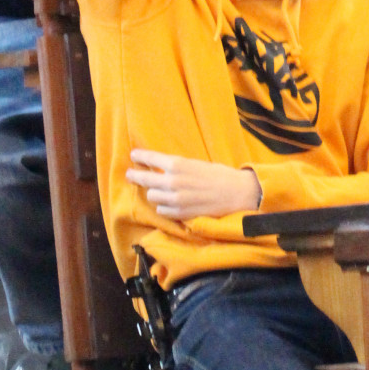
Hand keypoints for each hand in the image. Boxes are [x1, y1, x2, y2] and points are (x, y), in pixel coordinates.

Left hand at [127, 149, 261, 220]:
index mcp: (178, 164)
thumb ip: (177, 166)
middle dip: (136, 175)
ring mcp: (175, 199)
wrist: (237, 193)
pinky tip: (170, 202)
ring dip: (155, 192)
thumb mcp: (196, 164)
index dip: (140, 156)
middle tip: (131, 174)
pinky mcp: (180, 213)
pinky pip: (161, 210)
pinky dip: (163, 206)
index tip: (134, 156)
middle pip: (144, 179)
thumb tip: (160, 166)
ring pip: (151, 196)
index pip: (150, 158)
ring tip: (160, 190)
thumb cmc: (219, 175)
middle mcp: (173, 181)